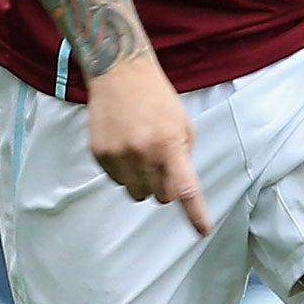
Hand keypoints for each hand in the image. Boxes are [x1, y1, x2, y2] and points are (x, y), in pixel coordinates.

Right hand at [86, 51, 209, 234]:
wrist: (120, 73)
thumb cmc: (157, 98)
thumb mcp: (183, 125)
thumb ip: (182, 158)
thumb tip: (178, 188)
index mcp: (169, 145)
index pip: (185, 189)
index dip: (195, 213)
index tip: (203, 230)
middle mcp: (143, 153)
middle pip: (159, 196)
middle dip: (165, 186)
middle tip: (162, 162)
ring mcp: (118, 155)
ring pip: (136, 193)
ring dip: (143, 181)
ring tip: (142, 152)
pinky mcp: (100, 154)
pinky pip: (116, 180)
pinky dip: (123, 171)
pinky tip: (125, 145)